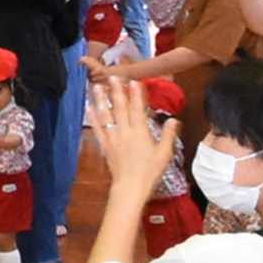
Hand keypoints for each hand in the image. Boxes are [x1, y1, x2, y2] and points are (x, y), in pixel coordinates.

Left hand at [84, 75, 178, 198]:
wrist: (131, 186)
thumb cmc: (150, 171)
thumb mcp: (164, 153)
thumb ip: (169, 135)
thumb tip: (174, 120)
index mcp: (140, 132)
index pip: (138, 109)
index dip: (135, 94)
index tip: (133, 81)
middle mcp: (125, 131)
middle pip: (120, 108)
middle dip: (117, 91)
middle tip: (112, 76)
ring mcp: (113, 138)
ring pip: (106, 115)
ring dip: (101, 100)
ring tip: (96, 86)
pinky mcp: (105, 145)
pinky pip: (97, 129)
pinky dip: (93, 118)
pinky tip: (88, 108)